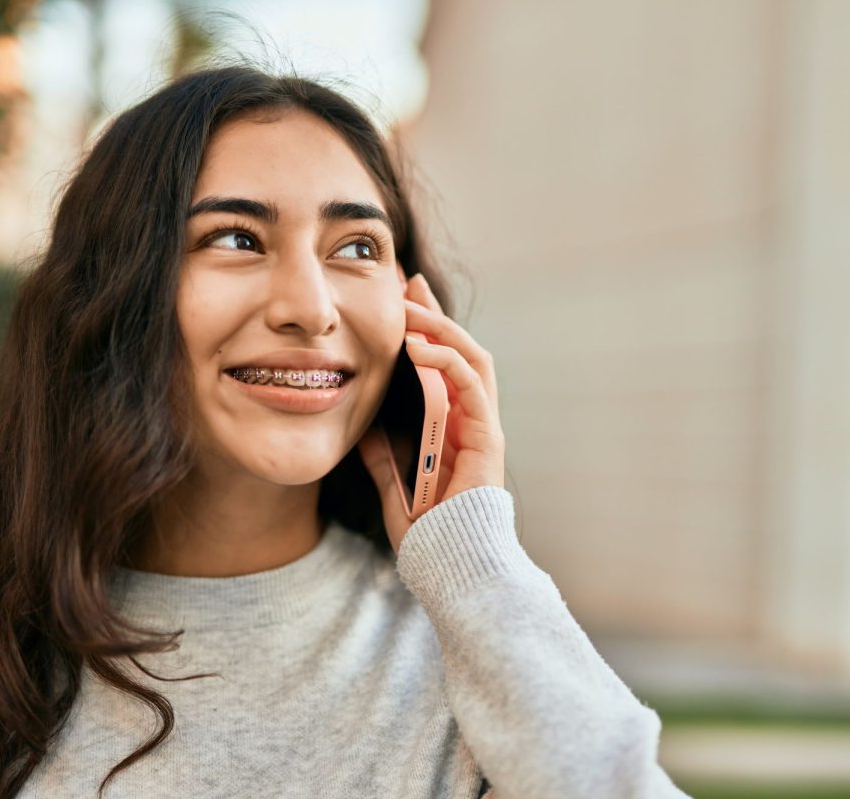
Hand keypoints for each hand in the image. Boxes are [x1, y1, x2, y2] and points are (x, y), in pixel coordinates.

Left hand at [358, 273, 505, 553]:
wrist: (449, 565)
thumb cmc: (427, 534)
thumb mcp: (392, 484)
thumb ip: (382, 456)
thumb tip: (361, 426)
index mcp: (453, 429)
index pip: (443, 367)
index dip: (426, 331)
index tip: (402, 301)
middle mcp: (472, 422)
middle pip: (461, 351)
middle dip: (436, 314)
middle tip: (410, 284)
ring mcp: (483, 427)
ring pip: (472, 358)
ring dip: (441, 328)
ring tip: (410, 307)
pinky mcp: (488, 436)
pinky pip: (471, 384)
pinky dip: (446, 360)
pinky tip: (418, 346)